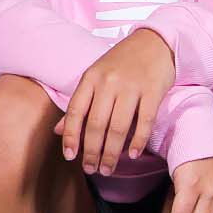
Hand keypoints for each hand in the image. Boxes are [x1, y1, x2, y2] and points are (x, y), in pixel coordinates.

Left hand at [57, 27, 175, 175]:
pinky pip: (144, 121)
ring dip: (112, 153)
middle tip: (92, 169)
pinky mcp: (153, 91)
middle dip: (92, 151)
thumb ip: (80, 104)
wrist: (154, 42)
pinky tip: (133, 155)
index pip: (76, 111)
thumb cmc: (121, 63)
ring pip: (118, 127)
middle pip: (96, 124)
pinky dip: (138, 141)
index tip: (70, 157)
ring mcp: (131, 86)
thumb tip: (58, 132)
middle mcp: (108, 82)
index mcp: (91, 77)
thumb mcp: (95, 77)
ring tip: (108, 169)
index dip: (71, 136)